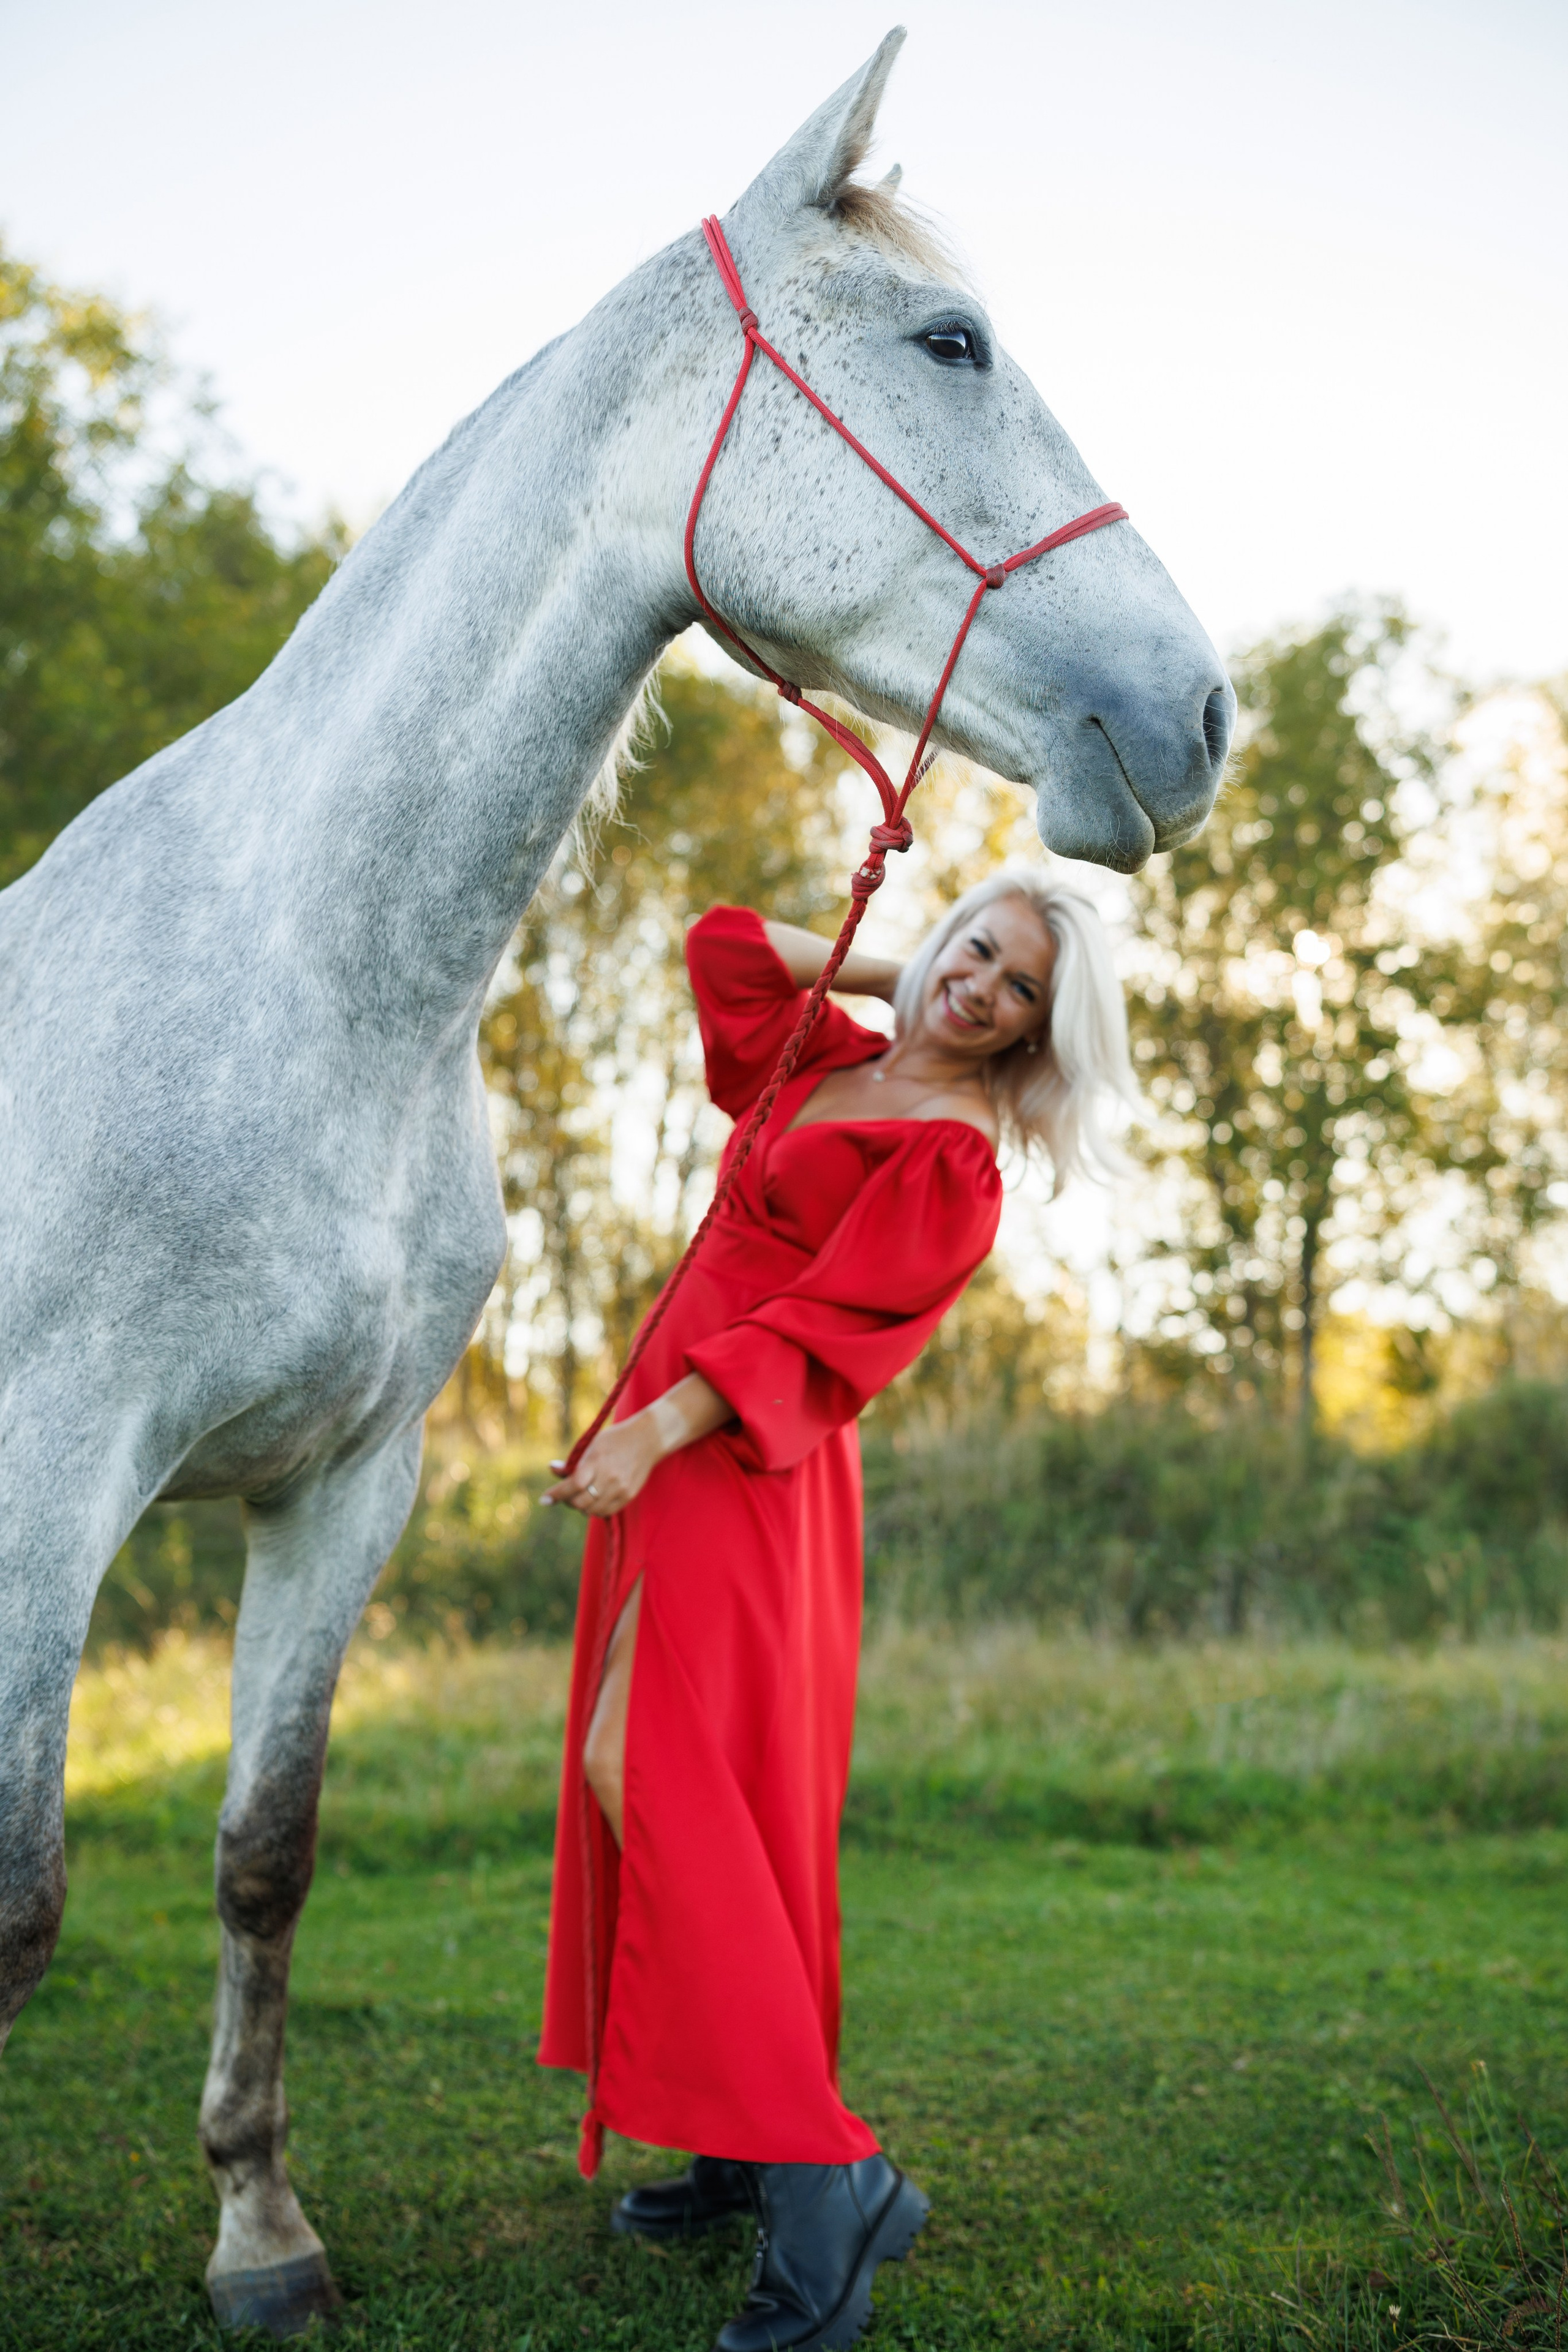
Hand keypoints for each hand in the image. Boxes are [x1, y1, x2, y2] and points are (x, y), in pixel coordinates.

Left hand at [540, 1374, 732, 1516]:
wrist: (647, 1439)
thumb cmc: (615, 1439)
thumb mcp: (592, 1444)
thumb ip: (573, 1461)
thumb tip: (552, 1469)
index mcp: (596, 1461)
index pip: (572, 1485)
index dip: (556, 1494)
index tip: (545, 1500)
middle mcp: (609, 1476)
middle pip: (580, 1502)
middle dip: (568, 1501)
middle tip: (566, 1495)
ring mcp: (620, 1488)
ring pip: (592, 1510)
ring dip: (581, 1507)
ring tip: (581, 1497)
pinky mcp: (629, 1495)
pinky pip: (606, 1512)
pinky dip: (596, 1510)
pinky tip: (594, 1500)